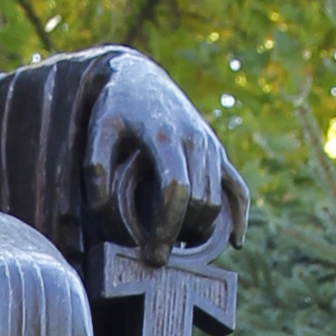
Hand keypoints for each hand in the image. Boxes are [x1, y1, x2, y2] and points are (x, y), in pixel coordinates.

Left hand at [85, 49, 246, 257]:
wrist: (140, 78)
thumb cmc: (116, 108)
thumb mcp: (97, 130)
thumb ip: (94, 167)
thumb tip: (100, 208)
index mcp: (165, 138)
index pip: (176, 190)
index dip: (166, 226)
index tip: (152, 253)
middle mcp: (195, 141)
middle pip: (200, 200)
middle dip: (181, 233)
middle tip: (157, 257)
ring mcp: (210, 145)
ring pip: (217, 198)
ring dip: (199, 227)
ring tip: (173, 246)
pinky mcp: (217, 149)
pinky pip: (238, 186)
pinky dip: (240, 214)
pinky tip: (235, 241)